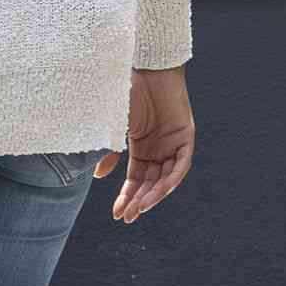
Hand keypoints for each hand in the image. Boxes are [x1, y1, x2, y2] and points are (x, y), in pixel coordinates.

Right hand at [101, 67, 194, 222]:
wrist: (144, 67)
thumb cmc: (126, 93)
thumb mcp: (114, 127)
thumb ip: (110, 152)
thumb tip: (100, 178)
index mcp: (140, 148)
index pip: (135, 180)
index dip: (127, 197)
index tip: (117, 214)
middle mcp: (157, 149)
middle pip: (150, 183)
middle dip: (139, 201)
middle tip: (127, 217)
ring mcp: (172, 143)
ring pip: (166, 178)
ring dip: (154, 194)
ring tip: (141, 208)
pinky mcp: (186, 137)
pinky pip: (181, 164)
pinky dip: (172, 179)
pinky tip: (159, 191)